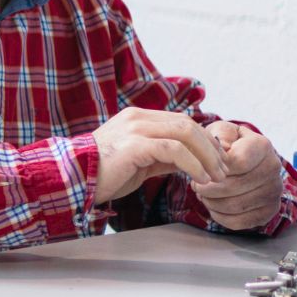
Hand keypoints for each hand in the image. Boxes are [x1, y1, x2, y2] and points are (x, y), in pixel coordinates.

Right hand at [92, 107, 227, 202]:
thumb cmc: (102, 174)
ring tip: (217, 176)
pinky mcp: (135, 145)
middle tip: (224, 169)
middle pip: (188, 124)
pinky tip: (200, 178)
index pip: (181, 121)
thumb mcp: (139, 161)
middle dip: (211, 148)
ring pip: (185, 133)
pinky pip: (174, 150)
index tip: (217, 161)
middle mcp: (138, 117)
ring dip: (207, 156)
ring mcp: (135, 129)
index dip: (205, 140)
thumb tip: (192, 161)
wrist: (71, 180)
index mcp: (138, 117)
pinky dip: (193, 164)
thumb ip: (164, 156)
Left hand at [194, 121, 283, 230]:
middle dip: (206, 187)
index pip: (236, 163)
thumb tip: (222, 149)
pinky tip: (214, 204)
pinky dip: (219, 216)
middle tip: (196, 184)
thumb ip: (218, 135)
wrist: (240, 159)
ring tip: (204, 193)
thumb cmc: (225, 145)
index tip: (200, 167)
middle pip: (232, 187)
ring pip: (234, 206)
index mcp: (262, 146)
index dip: (212, 168)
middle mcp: (274, 169)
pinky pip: (239, 222)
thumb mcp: (219, 131)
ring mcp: (274, 192)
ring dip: (210, 201)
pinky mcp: (268, 211)